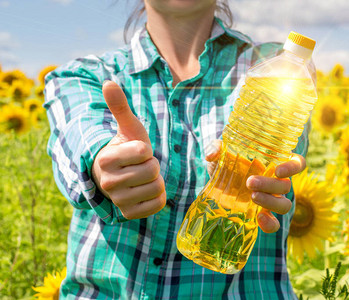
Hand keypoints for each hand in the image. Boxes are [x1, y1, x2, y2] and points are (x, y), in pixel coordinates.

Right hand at [92, 81, 165, 218]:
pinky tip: (145, 191)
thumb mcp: (127, 128)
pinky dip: (158, 196)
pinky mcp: (129, 214)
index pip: (144, 152)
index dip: (146, 149)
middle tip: (140, 166)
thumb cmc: (126, 149)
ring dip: (156, 181)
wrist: (120, 176)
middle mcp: (107, 183)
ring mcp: (118, 201)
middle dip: (152, 165)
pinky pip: (158, 204)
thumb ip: (120, 106)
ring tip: (142, 178)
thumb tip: (108, 82)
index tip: (136, 152)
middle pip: (153, 170)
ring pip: (157, 187)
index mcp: (106, 159)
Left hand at [205, 140, 305, 232]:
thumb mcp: (221, 151)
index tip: (278, 170)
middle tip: (249, 182)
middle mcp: (277, 182)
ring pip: (284, 205)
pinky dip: (270, 224)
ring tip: (252, 197)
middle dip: (269, 185)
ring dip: (270, 202)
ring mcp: (271, 199)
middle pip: (286, 186)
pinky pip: (274, 223)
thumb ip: (216, 147)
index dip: (293, 167)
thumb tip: (212, 154)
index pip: (297, 163)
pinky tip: (259, 219)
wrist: (215, 181)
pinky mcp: (262, 214)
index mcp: (275, 162)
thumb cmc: (226, 161)